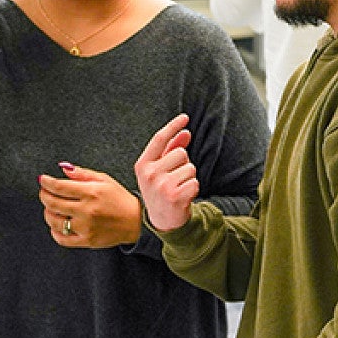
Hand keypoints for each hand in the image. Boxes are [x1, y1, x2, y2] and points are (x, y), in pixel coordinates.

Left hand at [39, 163, 142, 247]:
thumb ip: (82, 173)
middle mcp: (87, 210)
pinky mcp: (87, 241)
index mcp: (91, 192)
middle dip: (44, 195)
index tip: (42, 180)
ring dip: (48, 212)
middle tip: (44, 192)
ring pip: (54, 221)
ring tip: (51, 207)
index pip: (59, 186)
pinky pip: (62, 239)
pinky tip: (57, 225)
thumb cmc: (120, 199)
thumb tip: (64, 168)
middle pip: (53, 203)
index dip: (46, 182)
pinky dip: (55, 232)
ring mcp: (86, 227)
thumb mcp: (104, 180)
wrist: (136, 221)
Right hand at [134, 114, 197, 231]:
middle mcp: (149, 174)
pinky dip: (194, 189)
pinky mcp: (175, 196)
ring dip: (189, 177)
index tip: (185, 117)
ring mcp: (162, 185)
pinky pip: (195, 182)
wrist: (162, 220)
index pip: (159, 139)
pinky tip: (184, 197)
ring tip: (179, 188)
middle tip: (175, 179)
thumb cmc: (161, 191)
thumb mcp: (160, 170)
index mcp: (142, 165)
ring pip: (190, 168)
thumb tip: (186, 132)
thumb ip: (171, 150)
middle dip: (183, 164)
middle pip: (181, 153)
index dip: (173, 126)